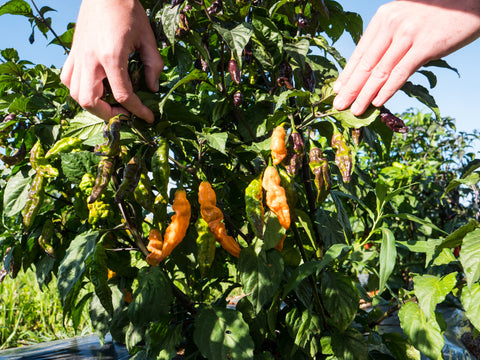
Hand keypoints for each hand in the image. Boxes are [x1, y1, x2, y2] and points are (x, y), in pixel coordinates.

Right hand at [61, 0, 163, 122]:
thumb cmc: (128, 11)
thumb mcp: (148, 38)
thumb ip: (153, 65)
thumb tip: (152, 88)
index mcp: (111, 56)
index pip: (122, 95)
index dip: (138, 111)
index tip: (148, 118)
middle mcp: (90, 60)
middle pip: (90, 102)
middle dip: (109, 115)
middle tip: (125, 114)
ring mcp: (78, 56)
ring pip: (75, 94)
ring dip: (93, 105)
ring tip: (110, 104)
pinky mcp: (73, 52)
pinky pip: (68, 79)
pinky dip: (78, 90)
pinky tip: (94, 88)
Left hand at [333, 0, 479, 114]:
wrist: (471, 1)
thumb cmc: (436, 15)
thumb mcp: (405, 21)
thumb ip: (388, 41)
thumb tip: (372, 70)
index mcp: (383, 19)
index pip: (360, 52)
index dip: (347, 74)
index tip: (337, 91)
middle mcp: (392, 24)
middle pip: (366, 64)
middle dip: (351, 88)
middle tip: (338, 105)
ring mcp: (408, 34)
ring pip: (380, 71)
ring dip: (365, 94)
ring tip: (355, 109)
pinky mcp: (426, 45)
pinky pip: (401, 72)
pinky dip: (388, 89)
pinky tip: (378, 101)